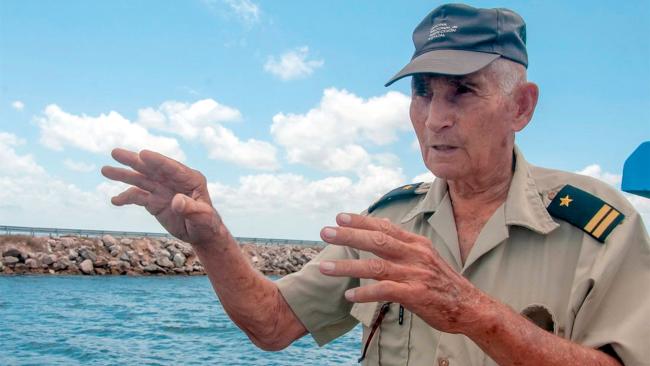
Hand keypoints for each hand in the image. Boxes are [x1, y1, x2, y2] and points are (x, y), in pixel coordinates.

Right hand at [101, 148, 225, 245]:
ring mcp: (162, 190)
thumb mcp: (204, 217)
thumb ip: (191, 209)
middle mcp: (173, 181)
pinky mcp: (154, 201)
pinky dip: (126, 198)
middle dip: (134, 161)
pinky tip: (115, 200)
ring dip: (123, 175)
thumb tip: (177, 201)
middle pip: (151, 168)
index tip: (142, 154)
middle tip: (115, 153)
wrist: (201, 234)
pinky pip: (137, 197)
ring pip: (140, 180)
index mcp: (189, 179)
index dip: (157, 161)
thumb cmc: (207, 224)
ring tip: (105, 170)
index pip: (171, 167)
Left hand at [318, 213, 490, 334]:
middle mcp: (415, 254)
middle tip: (325, 232)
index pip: (385, 227)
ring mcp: (415, 274)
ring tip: (325, 267)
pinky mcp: (415, 294)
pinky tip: (349, 295)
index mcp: (416, 243)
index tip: (340, 217)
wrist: (469, 306)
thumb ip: (403, 246)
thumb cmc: (442, 282)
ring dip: (348, 266)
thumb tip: (382, 230)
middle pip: (376, 241)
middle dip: (348, 235)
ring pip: (375, 266)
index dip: (362, 221)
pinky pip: (385, 291)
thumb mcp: (425, 257)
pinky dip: (365, 293)